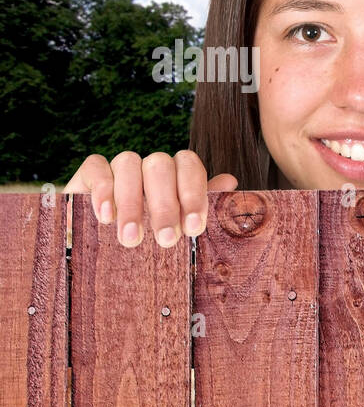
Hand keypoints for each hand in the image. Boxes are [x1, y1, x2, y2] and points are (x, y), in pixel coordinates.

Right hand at [63, 150, 238, 247]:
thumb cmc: (152, 235)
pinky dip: (102, 190)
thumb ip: (202, 206)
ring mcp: (120, 166)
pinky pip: (96, 167)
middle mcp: (150, 166)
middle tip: (166, 240)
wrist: (104, 243)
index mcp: (177, 174)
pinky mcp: (90, 172)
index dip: (194, 194)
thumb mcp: (178, 226)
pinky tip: (106, 217)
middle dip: (165, 205)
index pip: (190, 166)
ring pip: (129, 163)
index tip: (193, 228)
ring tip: (132, 238)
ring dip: (132, 203)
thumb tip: (230, 182)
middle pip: (161, 166)